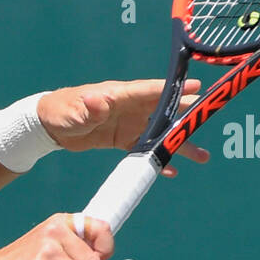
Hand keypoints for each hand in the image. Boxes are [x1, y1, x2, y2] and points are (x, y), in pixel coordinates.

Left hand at [36, 79, 209, 176]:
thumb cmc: (61, 111)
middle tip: (210, 121)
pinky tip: (171, 170)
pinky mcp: (122, 139)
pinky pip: (144, 148)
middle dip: (187, 117)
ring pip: (159, 133)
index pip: (151, 91)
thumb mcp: (75, 110)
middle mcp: (129, 107)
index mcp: (119, 95)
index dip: (174, 90)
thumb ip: (89, 107)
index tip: (198, 88)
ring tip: (202, 156)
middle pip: (164, 111)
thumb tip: (99, 100)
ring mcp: (128, 123)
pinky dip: (157, 158)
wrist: (49, 125)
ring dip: (178, 144)